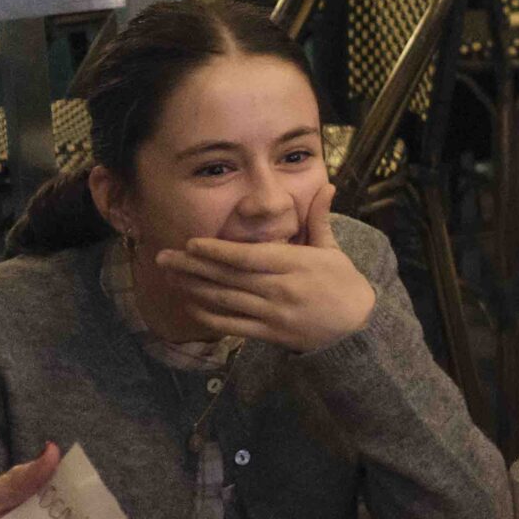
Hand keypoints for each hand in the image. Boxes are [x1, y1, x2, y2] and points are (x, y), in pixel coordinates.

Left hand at [155, 185, 375, 352]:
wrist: (355, 327)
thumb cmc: (342, 282)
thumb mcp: (332, 249)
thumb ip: (319, 218)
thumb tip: (327, 185)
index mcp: (296, 264)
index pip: (249, 257)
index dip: (217, 251)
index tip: (191, 243)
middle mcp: (280, 289)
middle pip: (228, 277)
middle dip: (192, 267)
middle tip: (163, 257)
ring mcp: (272, 314)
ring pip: (224, 300)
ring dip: (193, 288)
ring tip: (169, 276)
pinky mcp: (267, 333)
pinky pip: (230, 324)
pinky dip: (207, 315)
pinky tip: (189, 303)